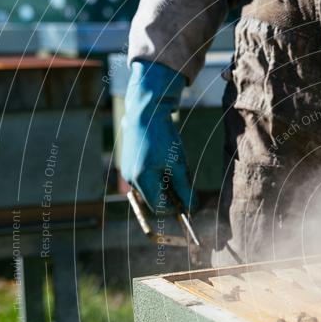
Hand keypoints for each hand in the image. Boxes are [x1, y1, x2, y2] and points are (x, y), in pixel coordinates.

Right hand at [121, 60, 196, 213]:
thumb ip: (185, 189)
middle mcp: (131, 178)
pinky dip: (159, 175)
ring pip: (153, 188)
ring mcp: (128, 172)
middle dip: (172, 194)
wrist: (146, 112)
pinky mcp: (130, 164)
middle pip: (156, 199)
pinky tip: (165, 159)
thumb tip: (192, 209)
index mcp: (141, 179)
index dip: (177, 207)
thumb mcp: (178, 164)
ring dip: (167, 183)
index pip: (160, 207)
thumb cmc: (163, 137)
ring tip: (174, 163)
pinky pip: (147, 179)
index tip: (190, 198)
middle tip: (183, 176)